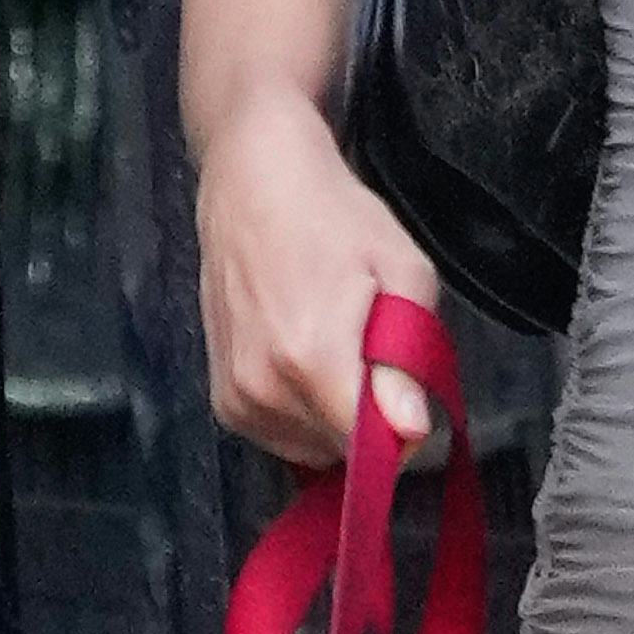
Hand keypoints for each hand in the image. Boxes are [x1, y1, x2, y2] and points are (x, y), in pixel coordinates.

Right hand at [195, 99, 442, 467]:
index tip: (411, 395)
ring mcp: (236, 398)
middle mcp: (263, 390)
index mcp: (310, 360)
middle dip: (370, 423)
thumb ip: (407, 360)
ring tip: (337, 354)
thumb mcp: (400, 271)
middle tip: (373, 358)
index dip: (403, 430)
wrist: (254, 181)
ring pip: (310, 450)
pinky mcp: (222, 400)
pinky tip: (307, 364)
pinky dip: (302, 418)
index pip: (369, 448)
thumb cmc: (335, 216)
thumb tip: (412, 431)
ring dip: (335, 422)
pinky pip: (278, 438)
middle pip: (340, 452)